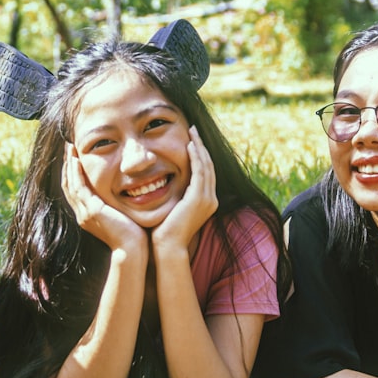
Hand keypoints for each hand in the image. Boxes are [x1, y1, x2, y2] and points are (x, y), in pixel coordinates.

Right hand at [61, 143, 147, 251]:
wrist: (132, 251)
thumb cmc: (133, 235)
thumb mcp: (121, 215)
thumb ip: (117, 204)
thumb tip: (127, 191)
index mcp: (88, 215)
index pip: (75, 190)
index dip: (73, 173)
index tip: (75, 157)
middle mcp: (82, 214)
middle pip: (68, 185)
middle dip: (68, 165)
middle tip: (69, 148)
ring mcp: (85, 213)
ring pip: (71, 185)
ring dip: (70, 165)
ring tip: (71, 149)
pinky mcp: (92, 211)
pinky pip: (79, 188)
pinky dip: (76, 174)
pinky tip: (77, 161)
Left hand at [152, 126, 217, 250]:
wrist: (168, 247)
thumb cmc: (166, 232)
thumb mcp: (174, 210)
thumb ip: (177, 197)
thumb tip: (167, 186)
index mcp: (207, 202)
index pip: (206, 172)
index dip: (200, 154)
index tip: (192, 140)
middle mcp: (211, 199)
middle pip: (209, 166)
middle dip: (201, 146)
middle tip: (193, 130)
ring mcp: (207, 199)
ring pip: (206, 165)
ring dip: (199, 147)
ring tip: (192, 132)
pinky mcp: (199, 198)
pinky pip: (200, 171)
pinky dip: (196, 157)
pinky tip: (189, 145)